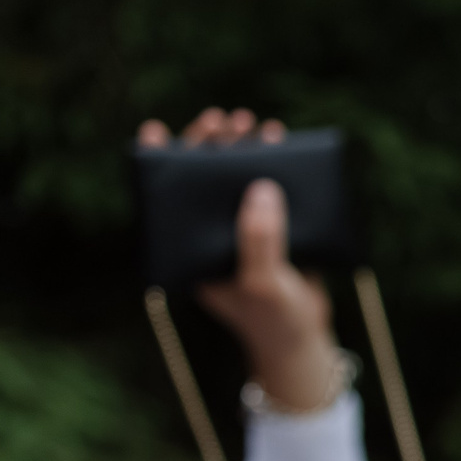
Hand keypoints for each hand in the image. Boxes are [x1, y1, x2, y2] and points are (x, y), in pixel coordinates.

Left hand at [134, 107, 341, 410]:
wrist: (305, 339)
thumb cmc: (272, 318)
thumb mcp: (260, 283)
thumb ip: (258, 238)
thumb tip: (260, 186)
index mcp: (192, 247)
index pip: (168, 196)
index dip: (160, 162)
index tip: (155, 131)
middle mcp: (212, 232)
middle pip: (203, 176)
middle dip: (212, 145)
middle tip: (225, 120)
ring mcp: (243, 227)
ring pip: (237, 176)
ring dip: (245, 147)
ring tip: (255, 122)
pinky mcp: (275, 228)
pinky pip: (271, 186)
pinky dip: (276, 161)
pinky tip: (281, 139)